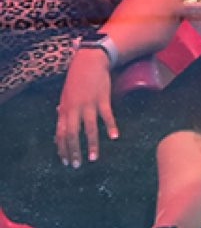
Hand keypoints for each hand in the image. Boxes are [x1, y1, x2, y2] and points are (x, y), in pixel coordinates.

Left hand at [55, 49, 117, 166]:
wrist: (88, 61)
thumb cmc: (77, 78)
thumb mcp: (66, 94)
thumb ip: (64, 108)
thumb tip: (59, 117)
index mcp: (65, 109)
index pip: (60, 133)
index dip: (62, 148)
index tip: (65, 161)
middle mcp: (74, 109)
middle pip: (71, 134)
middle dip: (73, 152)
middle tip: (76, 165)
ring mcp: (88, 104)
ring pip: (88, 128)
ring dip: (91, 145)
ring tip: (93, 158)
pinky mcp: (101, 99)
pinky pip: (106, 115)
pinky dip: (110, 126)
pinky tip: (114, 137)